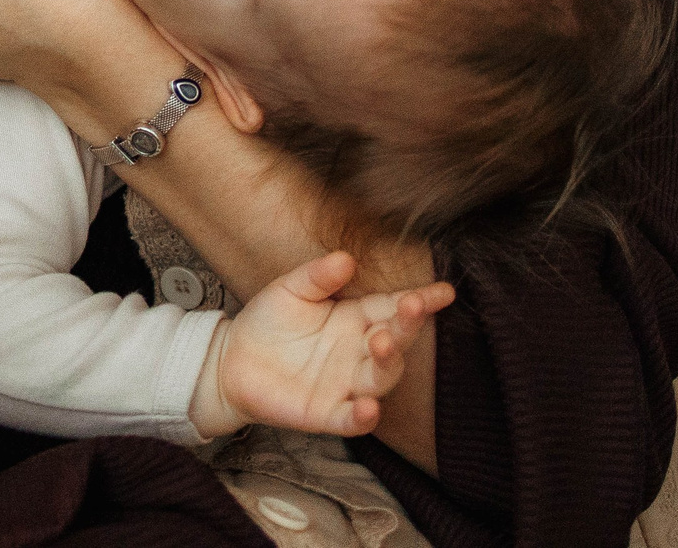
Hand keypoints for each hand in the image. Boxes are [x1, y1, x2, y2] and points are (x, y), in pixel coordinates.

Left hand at [191, 251, 454, 440]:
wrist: (232, 359)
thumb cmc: (270, 320)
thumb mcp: (292, 289)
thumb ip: (318, 275)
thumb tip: (346, 258)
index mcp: (357, 319)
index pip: (394, 308)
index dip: (422, 301)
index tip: (446, 291)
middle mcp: (359, 352)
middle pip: (395, 342)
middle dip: (407, 326)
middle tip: (411, 308)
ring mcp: (347, 385)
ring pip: (380, 378)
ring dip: (388, 364)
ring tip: (383, 344)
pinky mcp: (327, 414)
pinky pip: (351, 419)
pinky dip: (362, 416)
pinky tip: (368, 407)